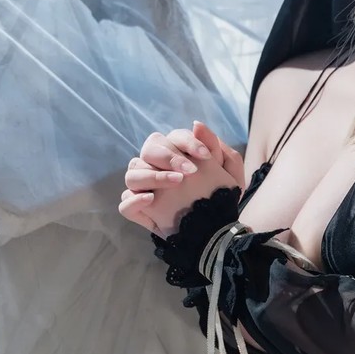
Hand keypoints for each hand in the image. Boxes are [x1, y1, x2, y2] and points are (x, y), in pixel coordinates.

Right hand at [119, 120, 246, 236]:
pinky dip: (134, 201)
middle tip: (189, 171)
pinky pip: (124, 204)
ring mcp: (145, 189)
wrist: (219, 228)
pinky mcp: (140, 210)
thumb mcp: (229, 175)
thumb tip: (197, 124)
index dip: (188, 142)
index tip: (206, 156)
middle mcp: (156, 167)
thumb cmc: (223, 198)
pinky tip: (151, 200)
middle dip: (169, 157)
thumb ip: (218, 149)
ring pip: (133, 174)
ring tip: (177, 183)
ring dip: (153, 176)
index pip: (173, 137)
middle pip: (149, 149)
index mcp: (176, 154)